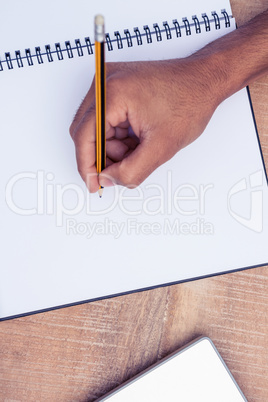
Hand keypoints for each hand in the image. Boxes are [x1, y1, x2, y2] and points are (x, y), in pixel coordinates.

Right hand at [70, 58, 221, 191]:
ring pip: (97, 128)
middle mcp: (105, 82)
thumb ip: (131, 171)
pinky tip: (138, 139)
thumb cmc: (190, 101)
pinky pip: (107, 120)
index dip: (86, 165)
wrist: (205, 81)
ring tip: (140, 149)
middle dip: (104, 155)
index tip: (94, 184)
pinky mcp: (117, 86)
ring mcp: (110, 82)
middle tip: (122, 170)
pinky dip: (119, 136)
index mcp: (112, 92)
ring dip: (114, 147)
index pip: (83, 136)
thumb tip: (108, 179)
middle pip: (87, 132)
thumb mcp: (161, 147)